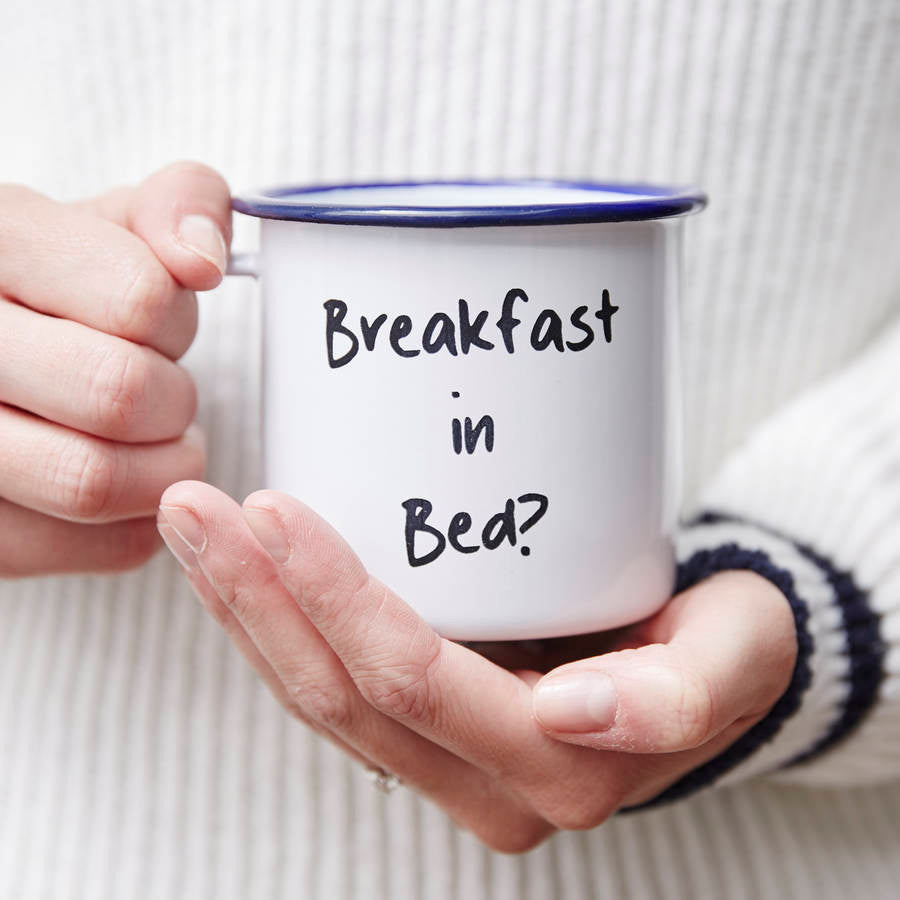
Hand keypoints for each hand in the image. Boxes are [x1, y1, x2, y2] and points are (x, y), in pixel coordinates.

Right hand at [0, 162, 230, 576]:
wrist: (1, 354)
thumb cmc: (64, 291)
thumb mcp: (109, 225)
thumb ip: (176, 208)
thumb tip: (203, 256)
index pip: (138, 299)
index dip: (176, 319)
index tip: (159, 322)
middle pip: (120, 394)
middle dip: (174, 398)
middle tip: (167, 394)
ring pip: (97, 482)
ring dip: (166, 466)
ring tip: (158, 440)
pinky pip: (105, 546)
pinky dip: (146, 518)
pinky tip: (130, 481)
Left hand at [157, 481, 796, 851]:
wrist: (700, 663)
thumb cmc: (718, 644)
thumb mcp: (735, 653)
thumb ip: (680, 694)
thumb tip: (575, 712)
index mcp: (555, 766)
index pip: (414, 682)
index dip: (335, 597)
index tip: (273, 508)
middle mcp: (483, 782)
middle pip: (338, 696)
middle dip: (257, 598)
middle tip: (197, 508)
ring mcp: (442, 762)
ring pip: (313, 697)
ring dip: (244, 609)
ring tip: (192, 526)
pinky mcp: (420, 730)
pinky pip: (323, 687)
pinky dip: (269, 623)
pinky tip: (233, 567)